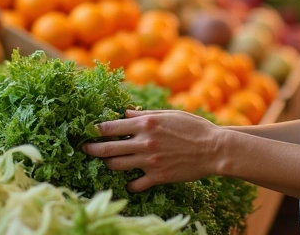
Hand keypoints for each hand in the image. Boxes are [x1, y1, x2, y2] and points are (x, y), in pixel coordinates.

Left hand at [82, 109, 223, 191]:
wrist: (214, 149)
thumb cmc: (194, 127)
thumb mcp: (170, 114)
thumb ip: (146, 115)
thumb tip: (126, 114)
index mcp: (147, 124)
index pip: (111, 127)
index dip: (95, 130)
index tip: (88, 131)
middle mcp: (145, 142)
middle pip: (107, 149)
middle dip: (91, 149)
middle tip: (84, 149)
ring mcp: (150, 161)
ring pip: (117, 166)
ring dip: (108, 165)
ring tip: (106, 163)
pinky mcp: (158, 177)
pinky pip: (135, 184)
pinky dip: (129, 183)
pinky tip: (130, 181)